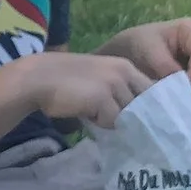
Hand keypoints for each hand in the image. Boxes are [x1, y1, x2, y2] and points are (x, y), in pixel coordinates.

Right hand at [24, 52, 152, 128]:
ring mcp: (114, 83)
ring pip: (129, 115)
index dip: (148, 107)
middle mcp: (124, 72)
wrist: (38, 78)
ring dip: (113, 119)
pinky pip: (112, 121)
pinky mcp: (102, 97)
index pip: (152, 90)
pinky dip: (100, 123)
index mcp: (125, 66)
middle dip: (136, 117)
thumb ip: (118, 91)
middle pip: (145, 105)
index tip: (140, 118)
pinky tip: (85, 113)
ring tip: (94, 113)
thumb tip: (137, 116)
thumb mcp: (99, 79)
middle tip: (119, 122)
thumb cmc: (67, 81)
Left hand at [99, 20, 190, 93]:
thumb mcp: (146, 50)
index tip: (175, 90)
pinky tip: (173, 91)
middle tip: (170, 96)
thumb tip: (181, 81)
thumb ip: (164, 64)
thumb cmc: (138, 44)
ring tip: (168, 93)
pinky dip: (188, 91)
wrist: (132, 50)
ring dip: (189, 90)